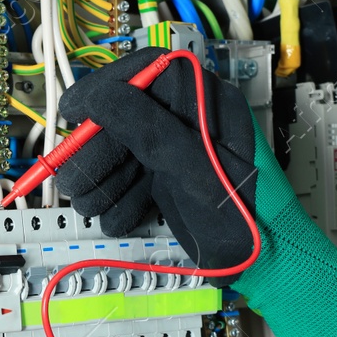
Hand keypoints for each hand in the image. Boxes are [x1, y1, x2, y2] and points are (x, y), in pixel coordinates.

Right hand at [55, 47, 259, 269]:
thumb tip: (101, 97)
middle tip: (76, 184)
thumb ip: (148, 129)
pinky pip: (127, 181)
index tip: (70, 112)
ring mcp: (173, 150)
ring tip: (97, 207)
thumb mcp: (194, 170)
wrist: (266, 264)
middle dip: (95, 154)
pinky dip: (117, 203)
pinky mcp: (165, 180)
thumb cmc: (245, 216)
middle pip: (119, 118)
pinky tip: (125, 217)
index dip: (102, 89)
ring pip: (117, 153)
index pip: (144, 72)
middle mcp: (185, 119)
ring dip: (100, 185)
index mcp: (204, 100)